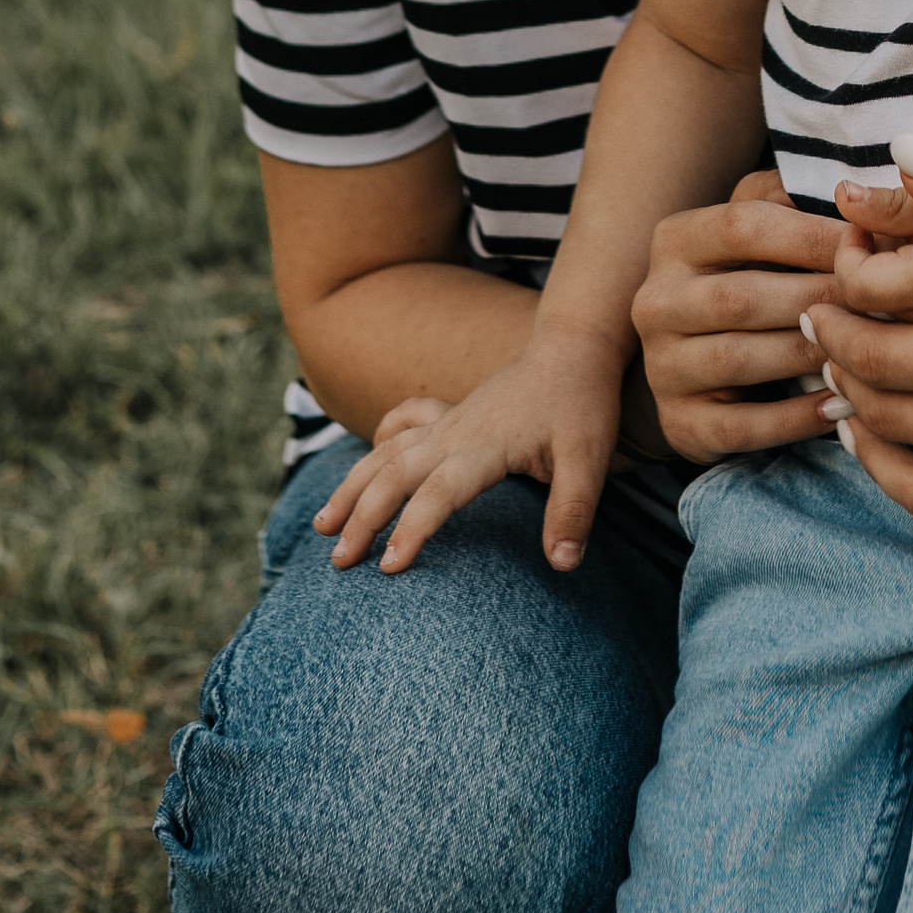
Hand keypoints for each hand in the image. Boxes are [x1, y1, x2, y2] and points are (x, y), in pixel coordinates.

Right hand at [315, 326, 627, 573]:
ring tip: (323, 525)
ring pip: (385, 452)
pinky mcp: (451, 413)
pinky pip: (402, 424)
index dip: (412, 529)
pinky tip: (368, 461)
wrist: (575, 344)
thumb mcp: (590, 458)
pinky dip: (379, 443)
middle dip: (362, 517)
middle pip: (394, 474)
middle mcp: (455, 432)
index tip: (388, 567)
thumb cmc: (583, 402)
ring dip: (351, 487)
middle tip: (339, 563)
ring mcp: (448, 420)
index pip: (439, 493)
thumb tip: (563, 564)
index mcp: (486, 446)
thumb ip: (573, 511)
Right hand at [634, 171, 846, 465]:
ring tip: (869, 352)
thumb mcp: (757, 230)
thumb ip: (788, 201)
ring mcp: (661, 366)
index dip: (812, 236)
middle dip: (819, 299)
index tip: (871, 247)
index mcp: (676, 240)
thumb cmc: (750, 281)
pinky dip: (795, 418)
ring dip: (810, 356)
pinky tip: (841, 406)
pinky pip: (741, 425)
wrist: (694, 366)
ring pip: (739, 360)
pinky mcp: (678, 422)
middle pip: (742, 296)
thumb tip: (851, 191)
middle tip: (883, 305)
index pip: (743, 226)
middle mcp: (656, 301)